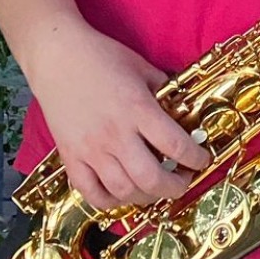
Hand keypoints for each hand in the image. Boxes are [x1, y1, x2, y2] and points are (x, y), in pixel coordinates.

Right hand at [28, 25, 209, 214]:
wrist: (57, 57)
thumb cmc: (101, 56)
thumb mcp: (142, 67)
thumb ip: (163, 89)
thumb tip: (181, 107)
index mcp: (138, 109)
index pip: (175, 145)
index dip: (195, 158)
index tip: (202, 160)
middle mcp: (115, 134)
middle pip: (150, 178)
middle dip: (174, 187)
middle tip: (183, 181)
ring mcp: (90, 150)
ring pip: (123, 191)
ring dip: (146, 197)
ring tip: (156, 188)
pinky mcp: (70, 158)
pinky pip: (91, 193)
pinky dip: (110, 202)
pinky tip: (122, 194)